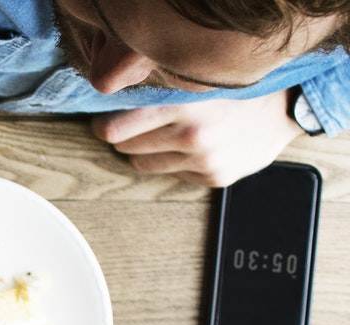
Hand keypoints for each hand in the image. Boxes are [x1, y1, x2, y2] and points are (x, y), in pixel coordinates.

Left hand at [93, 91, 301, 186]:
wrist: (286, 109)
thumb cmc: (236, 90)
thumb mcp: (198, 80)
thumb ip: (159, 89)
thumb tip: (110, 103)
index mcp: (184, 104)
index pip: (116, 129)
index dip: (105, 125)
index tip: (104, 123)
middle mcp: (193, 135)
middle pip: (125, 147)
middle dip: (127, 137)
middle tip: (139, 126)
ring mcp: (204, 160)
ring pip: (143, 164)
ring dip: (148, 151)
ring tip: (170, 134)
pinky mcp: (214, 177)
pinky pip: (172, 174)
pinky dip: (176, 162)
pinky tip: (195, 147)